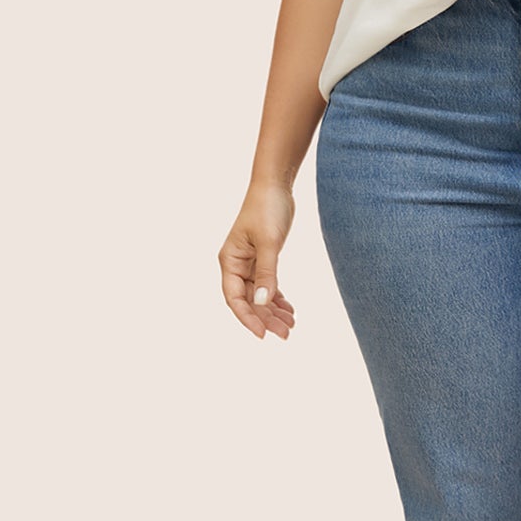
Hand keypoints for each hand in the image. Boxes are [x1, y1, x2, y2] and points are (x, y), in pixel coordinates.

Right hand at [219, 183, 296, 339]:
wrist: (275, 186)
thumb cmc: (267, 209)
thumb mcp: (269, 242)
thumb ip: (267, 273)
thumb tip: (262, 302)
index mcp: (230, 261)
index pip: (235, 298)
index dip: (247, 318)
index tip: (263, 334)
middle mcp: (236, 264)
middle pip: (248, 300)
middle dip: (265, 318)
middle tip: (286, 333)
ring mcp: (249, 263)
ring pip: (259, 295)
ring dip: (273, 311)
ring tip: (291, 325)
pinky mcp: (262, 258)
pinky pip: (267, 285)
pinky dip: (277, 298)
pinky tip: (289, 309)